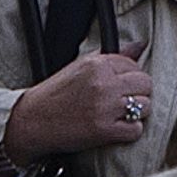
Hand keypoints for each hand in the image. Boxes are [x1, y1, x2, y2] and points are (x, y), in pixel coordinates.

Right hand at [7, 43, 152, 157]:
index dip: (128, 77)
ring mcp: (105, 107)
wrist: (31, 121)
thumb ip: (112, 56)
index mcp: (97, 64)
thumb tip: (140, 45)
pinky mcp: (105, 130)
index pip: (134, 64)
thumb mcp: (80, 66)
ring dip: (136, 113)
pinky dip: (129, 132)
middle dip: (137, 93)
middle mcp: (103, 82)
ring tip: (117, 115)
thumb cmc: (55, 95)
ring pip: (145, 106)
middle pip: (145, 84)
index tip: (117, 86)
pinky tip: (115, 128)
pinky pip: (136, 130)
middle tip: (121, 102)